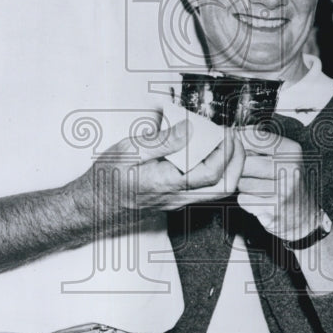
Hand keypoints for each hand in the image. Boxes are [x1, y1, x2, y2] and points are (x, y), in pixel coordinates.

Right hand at [70, 120, 246, 229]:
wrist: (96, 204)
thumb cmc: (108, 178)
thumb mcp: (129, 150)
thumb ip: (162, 140)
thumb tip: (190, 128)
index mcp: (167, 183)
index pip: (211, 173)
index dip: (225, 152)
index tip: (225, 132)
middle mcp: (177, 197)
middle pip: (224, 187)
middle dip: (237, 162)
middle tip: (233, 139)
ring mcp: (178, 202)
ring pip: (218, 192)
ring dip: (229, 168)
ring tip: (224, 144)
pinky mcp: (176, 201)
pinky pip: (206, 192)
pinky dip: (216, 173)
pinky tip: (207, 155)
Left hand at [235, 131, 320, 240]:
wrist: (305, 217)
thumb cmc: (286, 183)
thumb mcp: (281, 157)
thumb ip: (258, 143)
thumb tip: (231, 133)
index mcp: (291, 151)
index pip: (253, 137)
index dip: (237, 141)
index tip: (233, 144)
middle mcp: (290, 169)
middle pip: (243, 162)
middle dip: (240, 169)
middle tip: (252, 174)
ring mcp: (283, 190)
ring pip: (241, 183)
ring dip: (243, 187)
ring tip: (260, 189)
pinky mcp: (273, 210)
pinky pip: (243, 200)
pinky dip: (247, 201)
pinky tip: (260, 201)